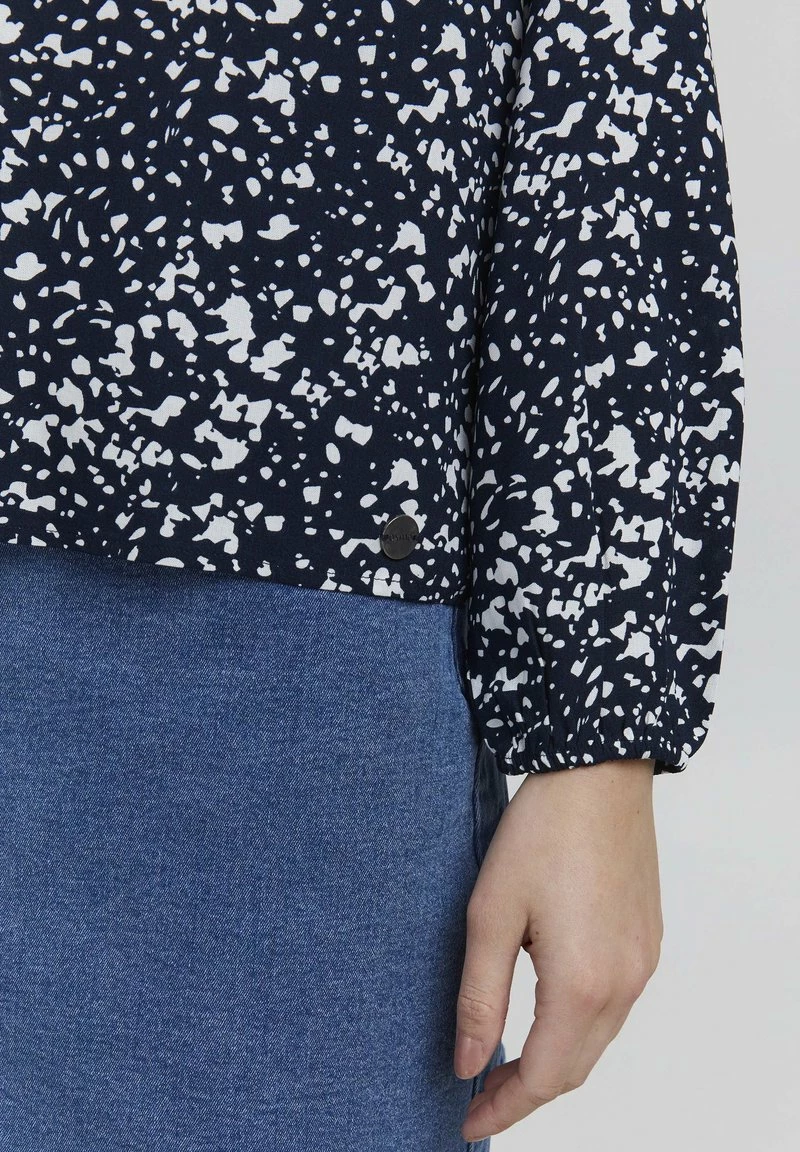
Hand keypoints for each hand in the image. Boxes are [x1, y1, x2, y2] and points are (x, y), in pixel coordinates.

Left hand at [454, 757, 662, 1141]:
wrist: (599, 772)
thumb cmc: (542, 832)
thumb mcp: (492, 914)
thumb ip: (480, 997)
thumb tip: (467, 1063)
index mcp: (583, 984)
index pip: (542, 1078)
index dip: (503, 1107)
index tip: (468, 1123)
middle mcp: (624, 984)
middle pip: (575, 1068)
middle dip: (526, 1092)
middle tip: (480, 1097)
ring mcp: (643, 963)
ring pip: (598, 1040)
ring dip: (554, 1060)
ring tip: (506, 1062)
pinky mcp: (648, 940)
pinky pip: (616, 1006)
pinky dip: (580, 1027)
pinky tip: (548, 1014)